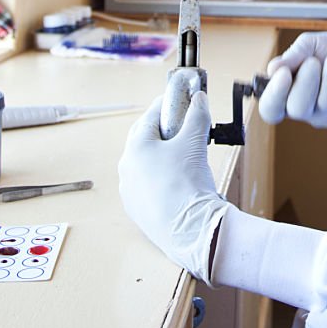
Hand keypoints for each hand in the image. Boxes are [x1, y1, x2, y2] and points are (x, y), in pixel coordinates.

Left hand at [118, 92, 229, 282]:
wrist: (190, 228)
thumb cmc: (187, 183)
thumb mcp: (195, 141)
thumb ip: (197, 116)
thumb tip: (199, 99)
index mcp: (135, 147)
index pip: (150, 116)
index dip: (167, 104)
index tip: (180, 99)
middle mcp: (126, 168)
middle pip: (144, 140)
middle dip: (164, 130)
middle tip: (183, 126)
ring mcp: (129, 191)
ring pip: (145, 164)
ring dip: (162, 156)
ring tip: (185, 156)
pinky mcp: (137, 210)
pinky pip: (147, 185)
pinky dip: (161, 178)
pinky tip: (178, 181)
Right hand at [259, 31, 326, 128]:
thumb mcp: (310, 44)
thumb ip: (293, 54)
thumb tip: (273, 68)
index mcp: (285, 93)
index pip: (270, 108)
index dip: (274, 95)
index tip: (284, 73)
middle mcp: (302, 110)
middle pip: (298, 109)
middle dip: (306, 82)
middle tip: (313, 61)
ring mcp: (325, 116)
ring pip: (325, 104)